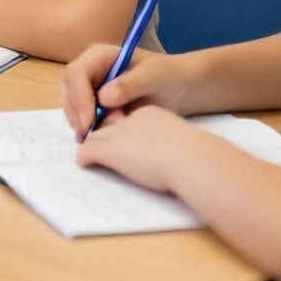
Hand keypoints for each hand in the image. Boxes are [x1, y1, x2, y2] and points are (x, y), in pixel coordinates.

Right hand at [60, 43, 195, 138]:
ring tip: (96, 137)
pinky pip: (80, 116)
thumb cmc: (168, 76)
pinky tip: (100, 137)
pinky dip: (86, 128)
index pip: (76, 74)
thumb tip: (103, 97)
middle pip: (68, 91)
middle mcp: (89, 70)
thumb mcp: (153, 76)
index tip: (89, 121)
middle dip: (75, 113)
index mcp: (99, 56)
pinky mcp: (94, 104)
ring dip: (79, 122)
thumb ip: (129, 84)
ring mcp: (89, 88)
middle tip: (89, 135)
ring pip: (70, 106)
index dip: (78, 98)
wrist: (180, 88)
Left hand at [75, 104, 207, 192]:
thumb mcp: (183, 143)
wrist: (191, 159)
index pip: (128, 120)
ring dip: (91, 147)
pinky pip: (86, 152)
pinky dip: (84, 159)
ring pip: (93, 137)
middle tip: (101, 150)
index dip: (123, 132)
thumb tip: (178, 158)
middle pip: (108, 125)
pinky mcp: (109, 151)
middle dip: (103, 137)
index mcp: (151, 115)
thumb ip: (173, 145)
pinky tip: (86, 165)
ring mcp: (118, 134)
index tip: (128, 144)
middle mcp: (131, 120)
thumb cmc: (196, 155)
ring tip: (91, 159)